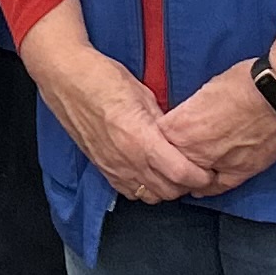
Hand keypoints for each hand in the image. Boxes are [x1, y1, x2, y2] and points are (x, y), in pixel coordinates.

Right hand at [17, 18, 213, 205]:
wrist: (66, 78)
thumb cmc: (103, 78)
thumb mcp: (144, 93)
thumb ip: (164, 121)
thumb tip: (182, 137)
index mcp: (140, 138)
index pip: (181, 173)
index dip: (201, 176)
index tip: (210, 169)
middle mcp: (126, 159)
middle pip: (168, 191)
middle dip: (188, 185)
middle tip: (198, 171)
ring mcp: (112, 166)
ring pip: (150, 196)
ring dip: (167, 189)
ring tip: (175, 173)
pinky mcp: (101, 167)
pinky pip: (130, 191)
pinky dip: (145, 188)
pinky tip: (150, 173)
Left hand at [155, 66, 275, 196]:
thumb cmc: (243, 83)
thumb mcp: (205, 89)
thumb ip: (191, 110)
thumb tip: (188, 115)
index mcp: (179, 126)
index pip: (155, 140)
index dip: (159, 138)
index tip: (163, 136)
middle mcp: (192, 150)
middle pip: (170, 164)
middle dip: (171, 159)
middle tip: (173, 156)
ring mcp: (215, 165)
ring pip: (191, 179)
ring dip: (188, 175)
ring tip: (187, 171)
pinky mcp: (239, 173)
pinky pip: (216, 188)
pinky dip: (208, 188)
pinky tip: (201, 188)